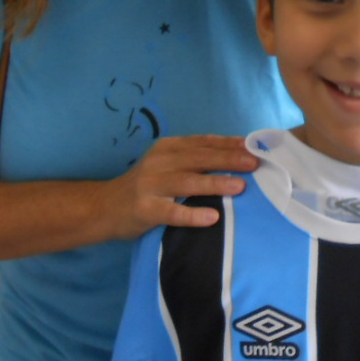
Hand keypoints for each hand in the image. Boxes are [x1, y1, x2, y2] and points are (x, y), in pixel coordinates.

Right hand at [109, 135, 258, 238]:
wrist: (105, 207)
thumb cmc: (147, 186)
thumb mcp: (167, 164)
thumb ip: (195, 159)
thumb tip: (238, 156)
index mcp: (168, 147)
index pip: (204, 142)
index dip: (229, 143)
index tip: (254, 146)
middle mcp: (160, 162)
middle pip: (199, 158)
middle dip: (229, 159)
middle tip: (254, 163)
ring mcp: (151, 185)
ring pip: (187, 182)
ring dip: (215, 183)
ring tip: (240, 186)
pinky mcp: (145, 209)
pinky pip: (171, 212)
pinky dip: (192, 214)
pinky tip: (212, 217)